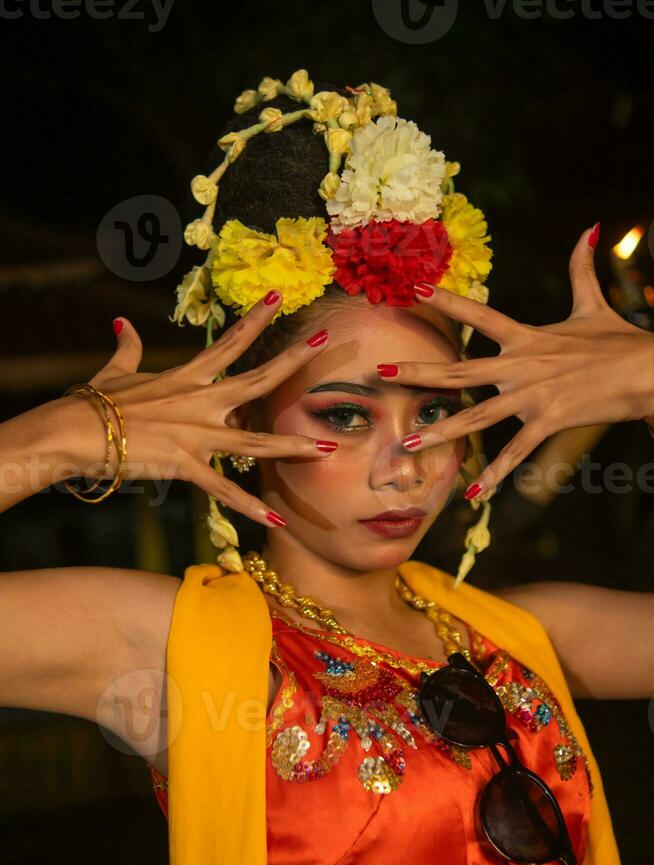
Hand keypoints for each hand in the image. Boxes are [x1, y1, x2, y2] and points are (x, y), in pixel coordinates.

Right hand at [68, 293, 334, 526]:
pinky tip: (277, 517)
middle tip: (323, 341)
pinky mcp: (184, 465)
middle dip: (292, 360)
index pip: (229, 344)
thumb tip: (121, 322)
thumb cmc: (93, 403)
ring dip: (293, 446)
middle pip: (257, 380)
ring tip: (328, 448)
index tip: (278, 297)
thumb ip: (128, 348)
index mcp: (186, 378)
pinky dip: (250, 505)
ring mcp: (195, 435)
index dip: (255, 320)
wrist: (72, 430)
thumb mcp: (116, 371)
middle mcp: (200, 402)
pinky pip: (224, 490)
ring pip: (255, 442)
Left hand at [377, 227, 653, 497]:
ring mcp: (532, 396)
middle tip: (382, 373)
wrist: (648, 371)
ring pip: (478, 418)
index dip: (445, 300)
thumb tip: (592, 228)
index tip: (412, 288)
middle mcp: (521, 365)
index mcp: (526, 336)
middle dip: (419, 372)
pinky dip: (494, 475)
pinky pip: (516, 452)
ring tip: (409, 442)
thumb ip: (582, 268)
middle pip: (459, 371)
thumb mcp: (594, 303)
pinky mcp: (549, 421)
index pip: (477, 314)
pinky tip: (471, 494)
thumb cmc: (620, 339)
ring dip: (442, 431)